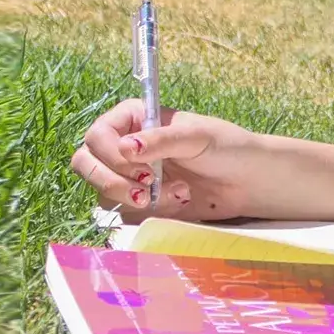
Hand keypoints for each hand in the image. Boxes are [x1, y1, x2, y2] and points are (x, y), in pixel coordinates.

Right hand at [70, 98, 261, 222]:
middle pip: (86, 164)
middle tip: (147, 192)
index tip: (143, 170)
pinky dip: (149, 213)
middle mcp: (124, 147)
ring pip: (102, 194)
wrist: (247, 181)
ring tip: (178, 193)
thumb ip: (161, 140)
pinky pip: (124, 214)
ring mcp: (129, 177)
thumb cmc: (226, 147)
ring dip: (137, 199)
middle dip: (113, 183)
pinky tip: (179, 202)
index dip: (112, 156)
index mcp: (133, 119)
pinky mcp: (139, 204)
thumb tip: (125, 147)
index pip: (97, 136)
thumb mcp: (197, 136)